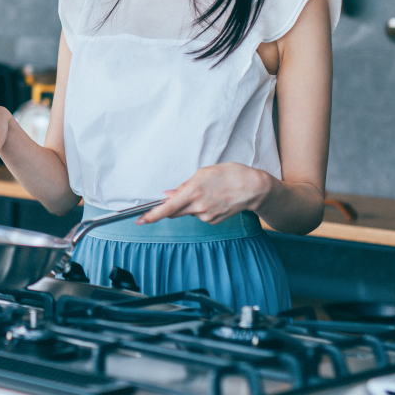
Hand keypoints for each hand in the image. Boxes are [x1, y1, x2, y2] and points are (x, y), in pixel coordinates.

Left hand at [137, 163, 272, 224]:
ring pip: (188, 212)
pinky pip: (200, 214)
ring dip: (190, 204)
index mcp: (193, 192)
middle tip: (182, 194)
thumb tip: (168, 195)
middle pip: (174, 212)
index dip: (152, 216)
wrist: (253, 188)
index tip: (140, 220)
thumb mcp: (204, 173)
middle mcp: (198, 207)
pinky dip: (201, 207)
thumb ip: (184, 186)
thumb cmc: (230, 175)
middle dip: (170, 206)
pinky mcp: (213, 221)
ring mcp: (206, 216)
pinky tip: (214, 198)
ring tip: (208, 191)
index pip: (167, 208)